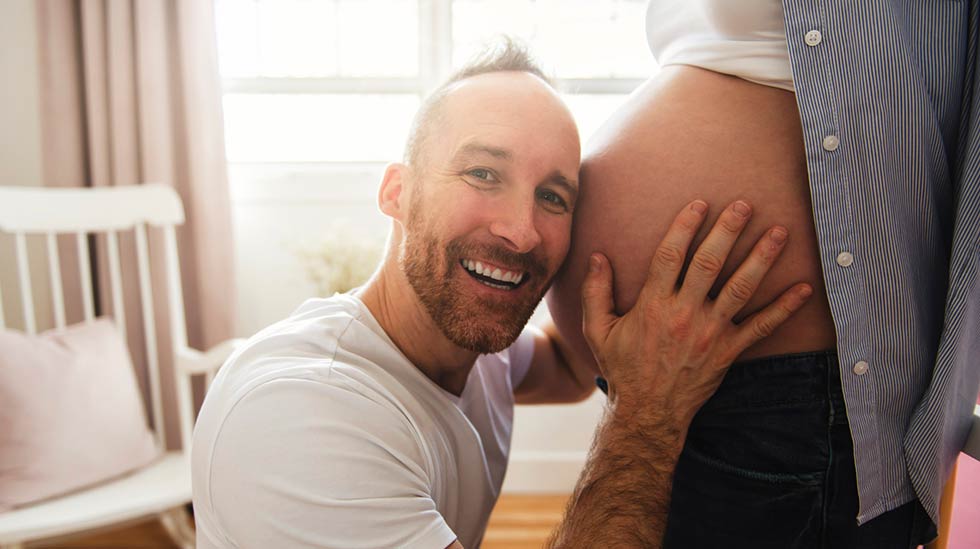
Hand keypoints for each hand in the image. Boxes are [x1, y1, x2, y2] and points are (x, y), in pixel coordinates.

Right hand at [581, 199, 811, 429]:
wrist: (648, 413)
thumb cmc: (622, 369)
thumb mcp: (597, 330)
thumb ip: (595, 292)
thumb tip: (596, 256)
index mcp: (653, 305)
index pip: (670, 255)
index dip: (685, 226)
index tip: (700, 204)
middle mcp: (684, 314)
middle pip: (710, 263)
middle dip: (729, 230)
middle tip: (745, 205)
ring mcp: (711, 333)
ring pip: (741, 288)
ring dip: (762, 258)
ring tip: (780, 232)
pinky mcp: (729, 351)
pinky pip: (762, 327)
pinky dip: (785, 308)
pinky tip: (805, 288)